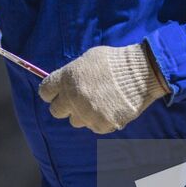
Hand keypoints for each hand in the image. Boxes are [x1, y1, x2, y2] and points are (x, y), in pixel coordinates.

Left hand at [38, 44, 167, 133]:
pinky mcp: (101, 124)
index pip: (45, 91)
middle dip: (65, 105)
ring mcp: (87, 113)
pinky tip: (110, 108)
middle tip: (77, 100)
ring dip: (83, 113)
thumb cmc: (114, 62)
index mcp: (66, 78)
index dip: (51, 93)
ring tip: (99, 102)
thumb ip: (72, 73)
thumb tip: (63, 84)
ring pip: (75, 120)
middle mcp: (72, 97)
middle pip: (56, 111)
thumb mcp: (87, 59)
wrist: (140, 72)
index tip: (57, 93)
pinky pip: (93, 127)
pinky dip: (100, 120)